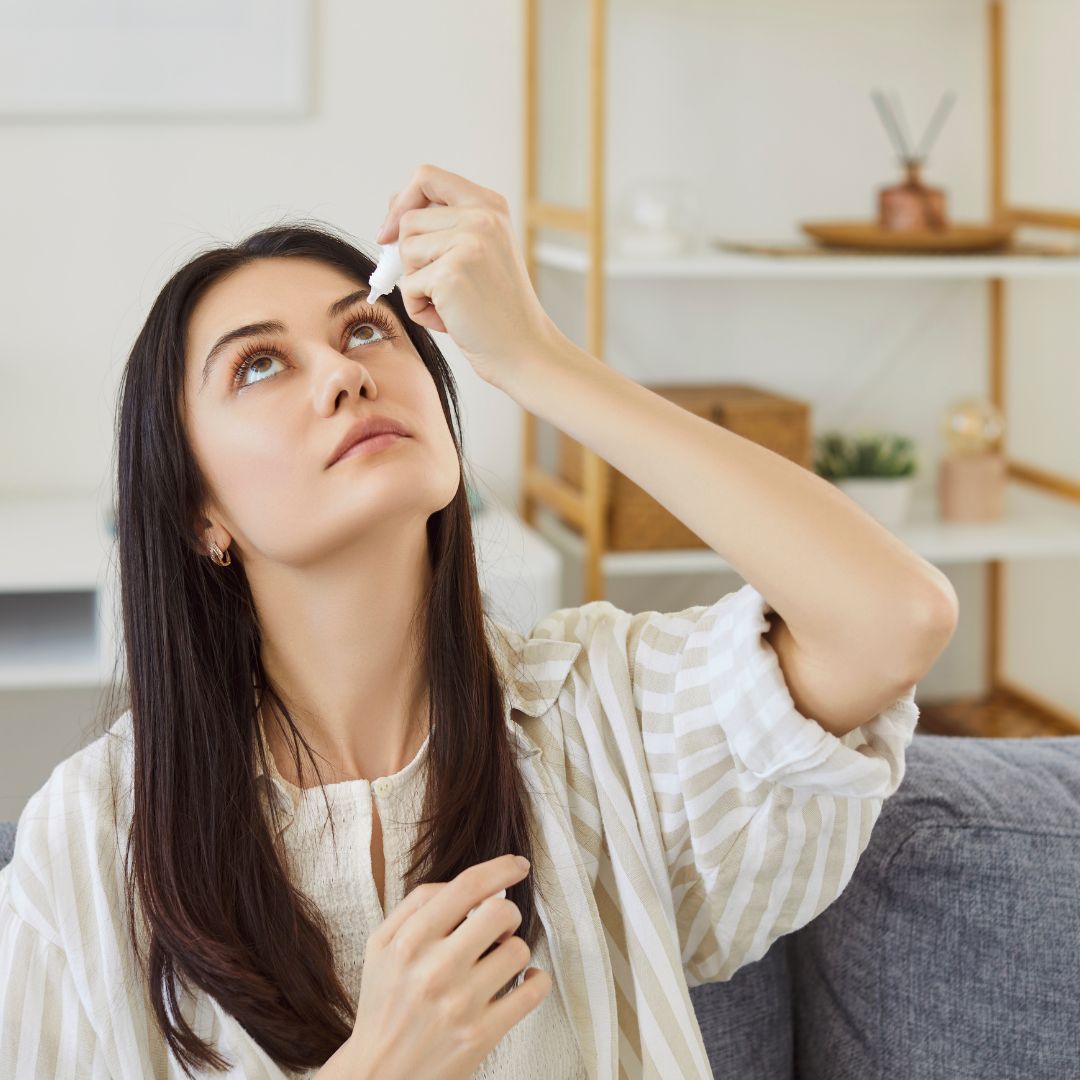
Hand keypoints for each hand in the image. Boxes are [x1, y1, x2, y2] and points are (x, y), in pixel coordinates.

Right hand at [345, 853, 552, 1078]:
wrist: (378, 1074)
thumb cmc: (384, 1002)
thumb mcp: (381, 945)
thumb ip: (416, 905)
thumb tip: (465, 885)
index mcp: (409, 941)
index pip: (467, 887)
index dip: (500, 868)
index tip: (518, 865)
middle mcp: (435, 970)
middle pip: (500, 912)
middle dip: (506, 913)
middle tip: (497, 927)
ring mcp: (461, 1004)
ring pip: (518, 950)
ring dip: (514, 950)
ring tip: (497, 962)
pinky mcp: (482, 1035)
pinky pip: (533, 992)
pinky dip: (537, 981)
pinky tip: (523, 982)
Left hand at [374, 163, 561, 389]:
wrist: (524, 349)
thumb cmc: (496, 308)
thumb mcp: (479, 252)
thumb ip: (444, 225)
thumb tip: (393, 207)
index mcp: (489, 205)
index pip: (426, 177)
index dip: (401, 202)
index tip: (390, 232)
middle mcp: (482, 216)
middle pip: (408, 221)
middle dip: (412, 260)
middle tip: (441, 287)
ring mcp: (468, 242)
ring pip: (405, 253)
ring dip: (417, 286)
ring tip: (452, 303)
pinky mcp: (451, 273)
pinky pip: (407, 288)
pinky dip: (421, 311)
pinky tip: (451, 319)